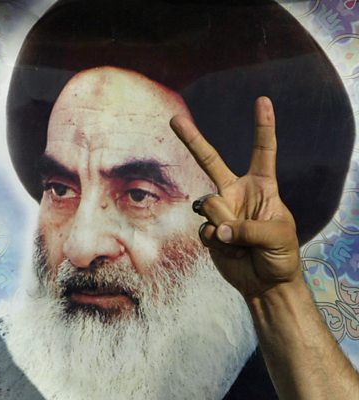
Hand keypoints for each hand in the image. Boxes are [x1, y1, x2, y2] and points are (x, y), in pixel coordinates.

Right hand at [170, 97, 300, 299]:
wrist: (265, 283)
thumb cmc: (281, 256)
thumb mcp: (278, 236)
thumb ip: (248, 228)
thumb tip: (216, 228)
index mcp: (262, 187)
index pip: (263, 151)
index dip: (263, 127)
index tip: (262, 101)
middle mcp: (237, 193)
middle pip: (210, 161)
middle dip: (192, 140)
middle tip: (174, 120)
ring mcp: (220, 211)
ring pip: (208, 204)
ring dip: (223, 226)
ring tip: (240, 243)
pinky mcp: (208, 230)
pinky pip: (203, 228)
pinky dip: (216, 242)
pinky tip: (230, 250)